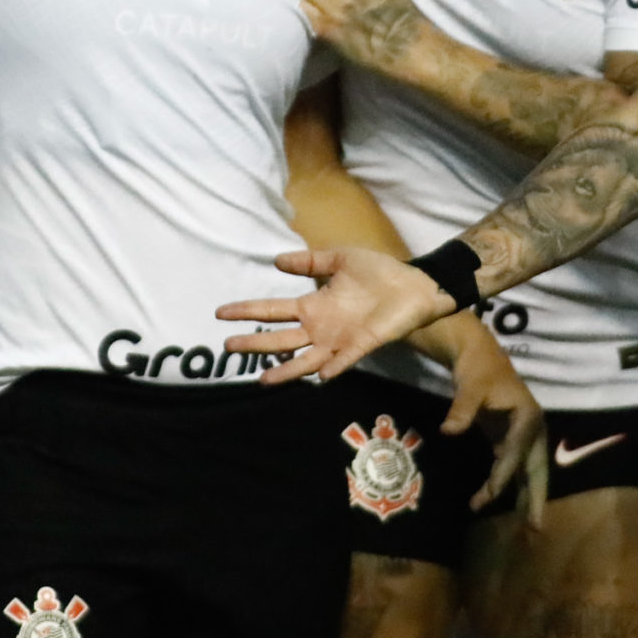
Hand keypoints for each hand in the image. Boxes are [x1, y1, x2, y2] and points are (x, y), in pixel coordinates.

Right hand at [218, 247, 455, 381]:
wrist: (415, 284)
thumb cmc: (380, 272)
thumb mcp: (340, 258)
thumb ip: (310, 260)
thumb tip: (276, 261)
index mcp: (314, 305)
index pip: (273, 310)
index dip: (248, 311)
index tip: (221, 313)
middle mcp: (321, 327)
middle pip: (281, 339)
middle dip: (255, 343)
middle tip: (228, 346)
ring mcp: (340, 339)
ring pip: (305, 360)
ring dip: (285, 370)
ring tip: (262, 379)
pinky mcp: (362, 345)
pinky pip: (344, 360)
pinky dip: (332, 368)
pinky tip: (319, 374)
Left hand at [439, 327, 548, 524]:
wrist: (479, 354)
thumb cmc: (477, 369)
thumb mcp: (470, 387)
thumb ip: (462, 410)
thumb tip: (448, 430)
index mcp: (528, 417)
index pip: (514, 453)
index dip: (503, 475)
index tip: (490, 495)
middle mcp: (532, 429)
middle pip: (536, 469)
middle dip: (535, 499)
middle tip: (536, 529)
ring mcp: (523, 435)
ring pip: (527, 471)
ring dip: (523, 496)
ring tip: (525, 527)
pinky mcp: (511, 438)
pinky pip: (512, 466)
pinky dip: (507, 483)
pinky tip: (496, 498)